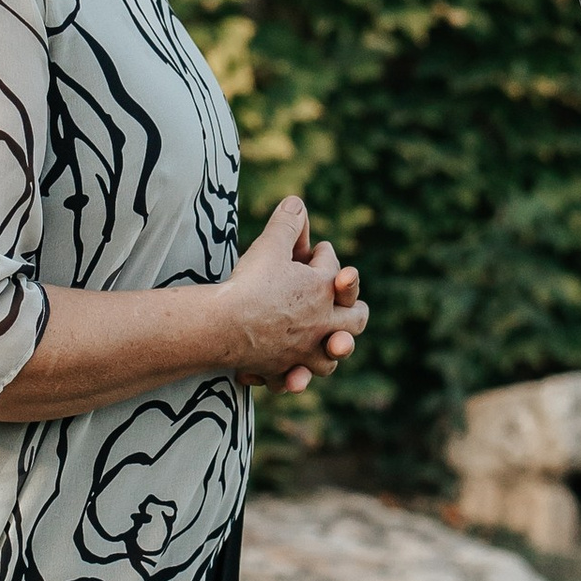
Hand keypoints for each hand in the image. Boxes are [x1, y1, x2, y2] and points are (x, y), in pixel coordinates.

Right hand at [218, 194, 369, 395]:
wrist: (224, 326)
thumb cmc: (250, 284)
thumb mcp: (270, 245)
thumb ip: (286, 223)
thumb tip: (296, 201)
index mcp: (324, 290)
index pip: (332, 267)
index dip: (323, 255)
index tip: (315, 250)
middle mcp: (323, 324)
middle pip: (356, 320)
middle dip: (353, 308)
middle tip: (340, 298)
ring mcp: (305, 352)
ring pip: (331, 357)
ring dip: (329, 350)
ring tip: (323, 342)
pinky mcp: (282, 371)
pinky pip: (293, 379)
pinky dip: (291, 377)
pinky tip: (285, 373)